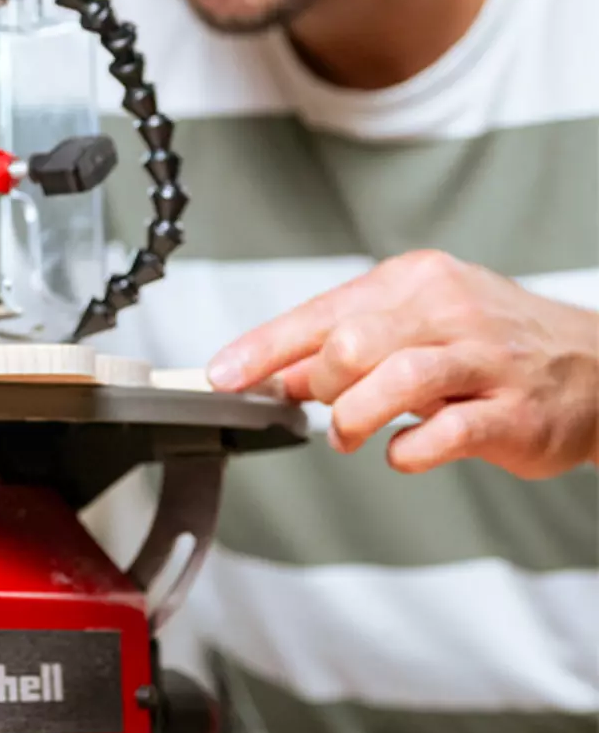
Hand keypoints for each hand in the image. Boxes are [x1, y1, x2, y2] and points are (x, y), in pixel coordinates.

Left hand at [206, 250, 598, 478]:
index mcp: (415, 282)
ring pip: (394, 379)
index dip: (262, 349)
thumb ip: (346, 346)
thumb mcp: (416, 325)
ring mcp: (485, 360)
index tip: (221, 376)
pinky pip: (444, 433)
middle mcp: (450, 311)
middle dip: (320, 384)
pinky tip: (402, 450)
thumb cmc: (495, 345)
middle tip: (327, 405)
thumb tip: (278, 374)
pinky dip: (407, 450)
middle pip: (351, 342)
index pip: (320, 312)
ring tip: (351, 433)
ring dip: (353, 417)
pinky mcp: (512, 413)